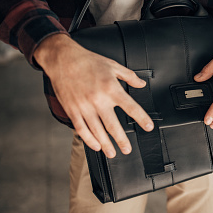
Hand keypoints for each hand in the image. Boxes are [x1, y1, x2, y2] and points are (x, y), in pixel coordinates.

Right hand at [34, 34, 153, 157]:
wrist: (63, 59)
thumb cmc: (88, 61)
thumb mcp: (113, 65)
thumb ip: (129, 76)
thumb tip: (142, 83)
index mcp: (111, 88)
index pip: (131, 107)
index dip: (142, 118)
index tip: (148, 127)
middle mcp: (98, 100)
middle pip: (113, 125)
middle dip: (122, 140)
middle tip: (127, 149)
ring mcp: (84, 107)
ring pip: (97, 131)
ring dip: (106, 144)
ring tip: (112, 153)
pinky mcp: (72, 110)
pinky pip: (81, 129)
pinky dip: (89, 140)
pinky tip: (95, 145)